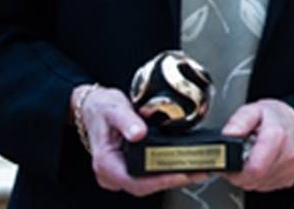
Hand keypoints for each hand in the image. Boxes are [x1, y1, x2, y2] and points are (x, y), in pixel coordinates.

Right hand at [73, 84, 207, 195]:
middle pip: (145, 186)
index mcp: (105, 162)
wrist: (95, 107)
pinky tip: (185, 165)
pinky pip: (150, 175)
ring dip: (173, 177)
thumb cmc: (101, 109)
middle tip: (198, 171)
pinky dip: (168, 171)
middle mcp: (112, 173)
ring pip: (149, 183)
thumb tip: (139, 133)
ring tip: (197, 169)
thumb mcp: (113, 109)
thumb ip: (126, 120)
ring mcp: (121, 172)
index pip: (134, 181)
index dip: (159, 181)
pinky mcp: (130, 168)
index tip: (180, 174)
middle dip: (173, 180)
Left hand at [221, 99, 293, 191]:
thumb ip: (239, 121)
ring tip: (251, 156)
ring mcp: (289, 169)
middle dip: (239, 172)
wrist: (291, 121)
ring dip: (247, 175)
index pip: (253, 169)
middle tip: (240, 155)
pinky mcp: (289, 178)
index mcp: (277, 136)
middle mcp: (287, 155)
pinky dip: (257, 178)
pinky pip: (264, 186)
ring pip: (256, 184)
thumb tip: (227, 134)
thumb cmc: (273, 116)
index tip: (231, 160)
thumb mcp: (253, 110)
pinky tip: (260, 163)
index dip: (235, 169)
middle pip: (251, 179)